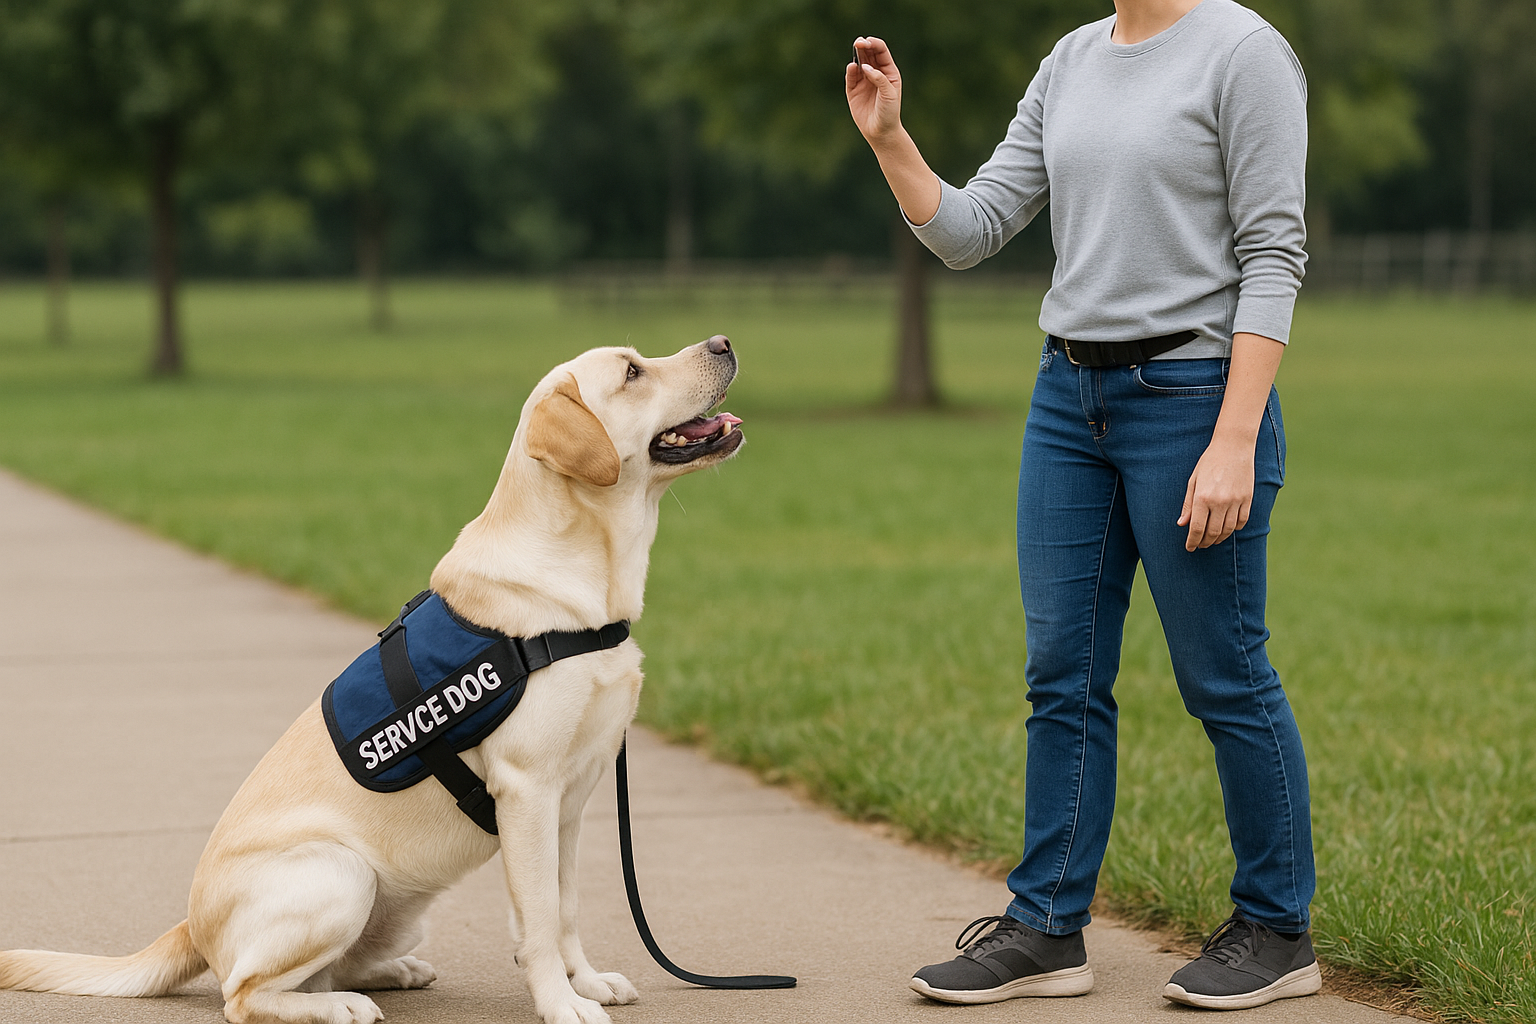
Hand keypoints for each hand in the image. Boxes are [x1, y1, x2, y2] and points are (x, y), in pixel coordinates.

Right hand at [846, 36, 902, 144]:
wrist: (881, 132)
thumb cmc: (889, 112)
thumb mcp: (889, 94)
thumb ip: (878, 78)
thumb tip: (864, 66)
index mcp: (888, 71)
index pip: (880, 51)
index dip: (874, 44)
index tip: (868, 42)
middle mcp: (876, 73)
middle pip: (868, 53)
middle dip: (864, 45)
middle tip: (859, 43)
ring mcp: (864, 81)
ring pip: (858, 62)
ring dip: (856, 54)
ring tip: (856, 48)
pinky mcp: (853, 90)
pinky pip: (851, 76)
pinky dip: (850, 70)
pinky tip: (851, 67)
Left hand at [1177, 433, 1255, 550]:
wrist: (1234, 446)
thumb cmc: (1209, 462)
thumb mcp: (1193, 481)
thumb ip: (1188, 504)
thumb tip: (1182, 524)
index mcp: (1203, 497)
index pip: (1197, 529)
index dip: (1193, 542)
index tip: (1190, 548)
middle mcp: (1220, 502)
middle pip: (1213, 533)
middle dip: (1205, 542)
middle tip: (1200, 545)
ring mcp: (1236, 501)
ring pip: (1228, 530)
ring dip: (1219, 538)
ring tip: (1212, 540)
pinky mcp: (1248, 499)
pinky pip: (1242, 522)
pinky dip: (1234, 529)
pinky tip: (1227, 529)